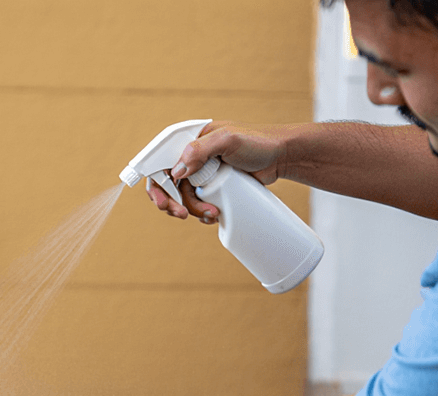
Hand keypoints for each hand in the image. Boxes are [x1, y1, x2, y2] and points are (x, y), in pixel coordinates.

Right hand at [148, 121, 294, 221]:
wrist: (281, 157)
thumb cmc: (258, 141)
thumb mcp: (228, 140)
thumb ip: (200, 150)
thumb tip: (176, 172)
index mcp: (188, 139)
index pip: (159, 161)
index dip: (156, 182)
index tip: (162, 200)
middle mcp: (190, 156)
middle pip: (166, 183)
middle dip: (170, 202)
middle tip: (181, 214)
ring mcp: (200, 172)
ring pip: (182, 197)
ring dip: (192, 210)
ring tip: (212, 214)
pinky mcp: (211, 186)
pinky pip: (197, 202)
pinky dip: (201, 212)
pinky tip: (214, 215)